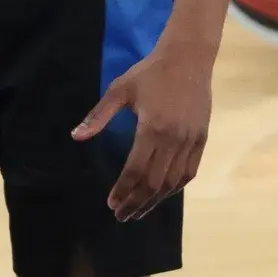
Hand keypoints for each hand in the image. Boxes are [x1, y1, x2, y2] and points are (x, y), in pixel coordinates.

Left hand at [72, 45, 212, 221]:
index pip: (135, 170)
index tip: (111, 203)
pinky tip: (162, 194)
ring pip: (173, 181)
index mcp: (152, 129)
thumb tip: (75, 137)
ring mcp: (191, 141)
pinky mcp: (202, 140)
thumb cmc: (149, 73)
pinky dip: (175, 187)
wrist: (188, 59)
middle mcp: (174, 140)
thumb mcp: (118, 90)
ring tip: (139, 211)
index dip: (123, 190)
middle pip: (154, 182)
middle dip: (137, 202)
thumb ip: (98, 116)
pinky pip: (189, 171)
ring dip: (156, 200)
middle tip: (122, 216)